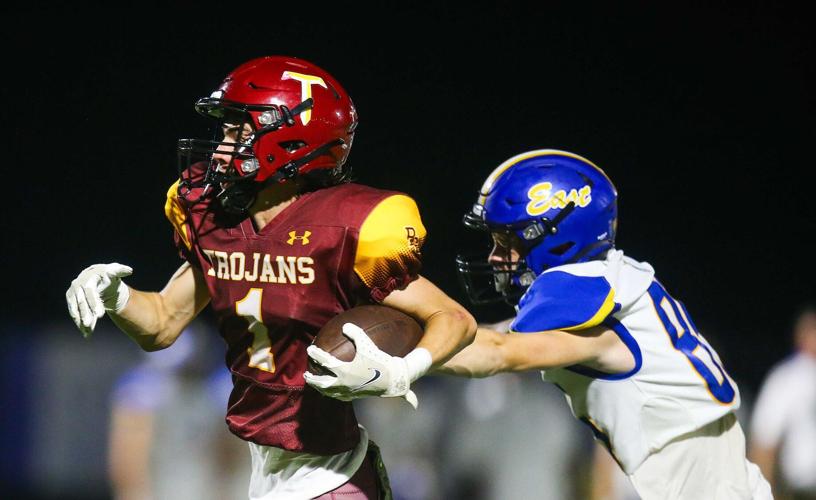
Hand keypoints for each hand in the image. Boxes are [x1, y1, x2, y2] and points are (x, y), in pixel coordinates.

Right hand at [66, 263, 131, 337]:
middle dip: (86, 313)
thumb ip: (121, 270)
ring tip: (88, 331)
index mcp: (89, 277)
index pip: (90, 291)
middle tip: (90, 324)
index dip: (94, 303)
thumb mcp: (115, 270)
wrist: (99, 279)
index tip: (100, 315)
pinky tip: (86, 332)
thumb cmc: (108, 275)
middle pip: (81, 301)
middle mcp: (78, 284)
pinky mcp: (71, 300)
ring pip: (76, 309)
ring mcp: (73, 292)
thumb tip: (130, 270)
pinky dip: (80, 323)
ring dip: (81, 320)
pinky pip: (75, 312)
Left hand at [304, 323, 418, 407]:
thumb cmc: (379, 361)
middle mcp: (343, 383)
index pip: (325, 362)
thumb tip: (345, 325)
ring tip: (315, 384)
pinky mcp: (354, 396)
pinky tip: (330, 391)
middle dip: (312, 378)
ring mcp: (348, 391)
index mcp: (344, 371)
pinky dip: (331, 393)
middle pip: (322, 383)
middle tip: (306, 373)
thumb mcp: (367, 345)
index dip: (316, 355)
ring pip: (328, 392)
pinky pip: (338, 396)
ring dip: (319, 388)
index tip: (309, 349)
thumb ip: (355, 333)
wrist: (392, 380)